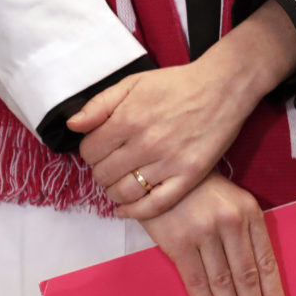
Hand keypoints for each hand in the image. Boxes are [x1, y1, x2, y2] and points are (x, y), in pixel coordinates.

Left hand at [68, 59, 257, 219]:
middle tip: (110, 166)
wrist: (222, 88)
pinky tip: (125, 209)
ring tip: (118, 184)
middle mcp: (145, 144)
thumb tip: (73, 126)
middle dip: (101, 172)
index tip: (100, 150)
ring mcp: (167, 163)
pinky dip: (134, 212)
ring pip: (124, 193)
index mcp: (128, 119)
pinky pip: (154, 205)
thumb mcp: (133, 83)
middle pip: (103, 174)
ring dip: (113, 192)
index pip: (89, 152)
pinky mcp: (188, 177)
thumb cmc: (176, 84)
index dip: (90, 152)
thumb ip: (99, 105)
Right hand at [139, 171, 285, 295]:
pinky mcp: (178, 243)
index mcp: (250, 214)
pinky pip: (196, 282)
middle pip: (247, 277)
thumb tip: (258, 282)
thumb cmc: (201, 193)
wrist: (160, 174)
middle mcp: (230, 223)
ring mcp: (203, 233)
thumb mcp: (233, 203)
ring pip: (223, 283)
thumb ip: (246, 234)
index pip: (266, 261)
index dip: (273, 293)